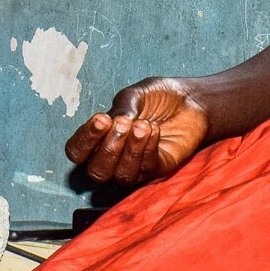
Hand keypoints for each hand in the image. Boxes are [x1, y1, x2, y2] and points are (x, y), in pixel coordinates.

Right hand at [64, 77, 209, 183]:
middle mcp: (114, 157)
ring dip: (129, 150)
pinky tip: (154, 129)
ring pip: (121, 175)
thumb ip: (122, 107)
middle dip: (108, 148)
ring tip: (143, 125)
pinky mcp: (158, 169)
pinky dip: (148, 149)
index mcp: (100, 137)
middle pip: (96, 172)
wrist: (192, 100)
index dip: (84, 140)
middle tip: (124, 123)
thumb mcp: (136, 94)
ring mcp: (136, 166)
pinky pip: (146, 169)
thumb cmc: (160, 97)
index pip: (77, 152)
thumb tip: (113, 122)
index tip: (101, 119)